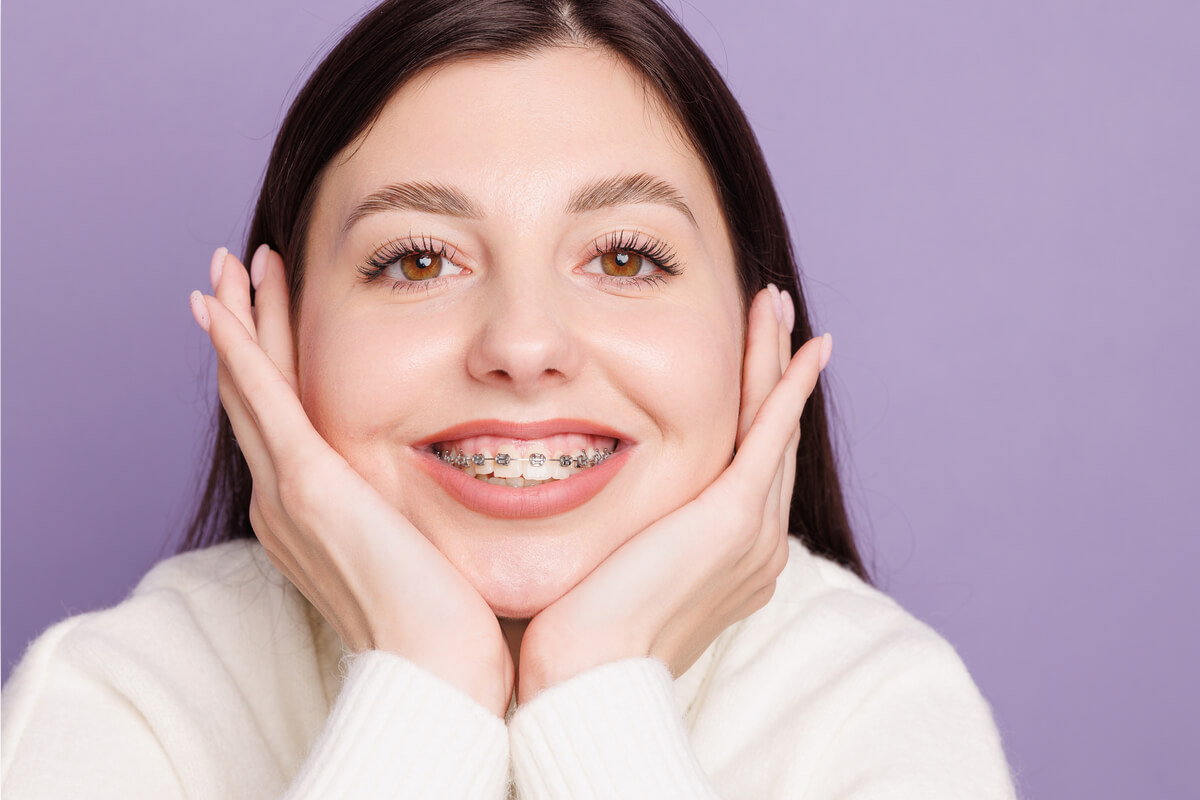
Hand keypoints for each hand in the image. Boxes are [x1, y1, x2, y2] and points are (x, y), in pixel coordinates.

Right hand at [189, 245, 513, 717]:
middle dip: (245, 327)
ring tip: (231, 266)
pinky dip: (240, 346)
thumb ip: (419, 502)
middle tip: (235, 270)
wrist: (440, 668)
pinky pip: (264, 397)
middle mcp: (285, 500)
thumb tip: (461, 471)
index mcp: (312, 512)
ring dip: (240, 321)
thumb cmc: (448, 619)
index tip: (271, 309)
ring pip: (253, 384)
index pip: (286, 417)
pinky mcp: (308, 484)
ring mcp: (289, 491)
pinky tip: (223, 302)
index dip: (272, 360)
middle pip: (257, 393)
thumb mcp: (426, 542)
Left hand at [516, 285, 828, 701]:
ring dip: (776, 359)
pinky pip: (770, 432)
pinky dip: (787, 385)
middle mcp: (756, 545)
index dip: (752, 408)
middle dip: (772, 369)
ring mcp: (752, 531)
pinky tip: (803, 345)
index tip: (746, 362)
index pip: (747, 465)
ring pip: (771, 423)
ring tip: (776, 305)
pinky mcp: (733, 516)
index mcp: (731, 559)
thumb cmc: (581, 635)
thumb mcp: (611, 570)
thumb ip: (624, 533)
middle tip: (774, 313)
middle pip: (769, 436)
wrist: (586, 675)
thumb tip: (586, 509)